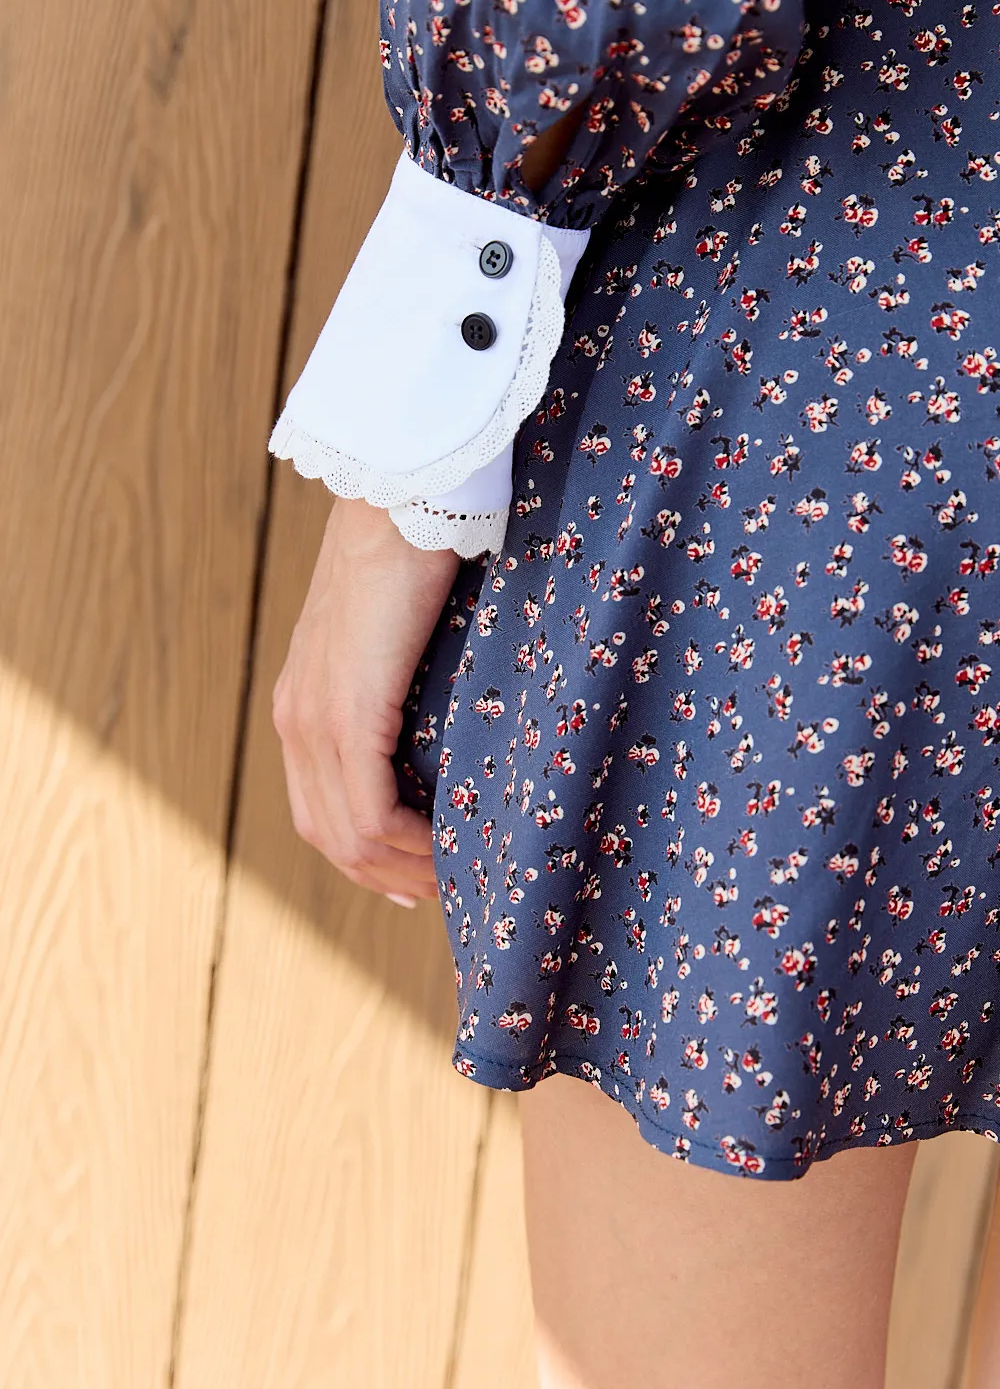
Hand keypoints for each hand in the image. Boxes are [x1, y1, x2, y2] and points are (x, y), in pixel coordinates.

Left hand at [272, 497, 460, 905]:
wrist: (404, 495)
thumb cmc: (420, 555)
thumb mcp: (403, 640)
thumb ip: (404, 689)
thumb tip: (445, 730)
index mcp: (304, 703)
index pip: (320, 808)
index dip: (365, 858)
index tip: (415, 880)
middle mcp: (296, 719)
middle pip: (327, 836)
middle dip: (385, 876)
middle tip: (442, 892)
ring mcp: (314, 719)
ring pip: (345, 835)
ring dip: (400, 870)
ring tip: (453, 880)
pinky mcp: (345, 713)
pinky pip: (367, 812)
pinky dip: (406, 845)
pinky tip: (443, 848)